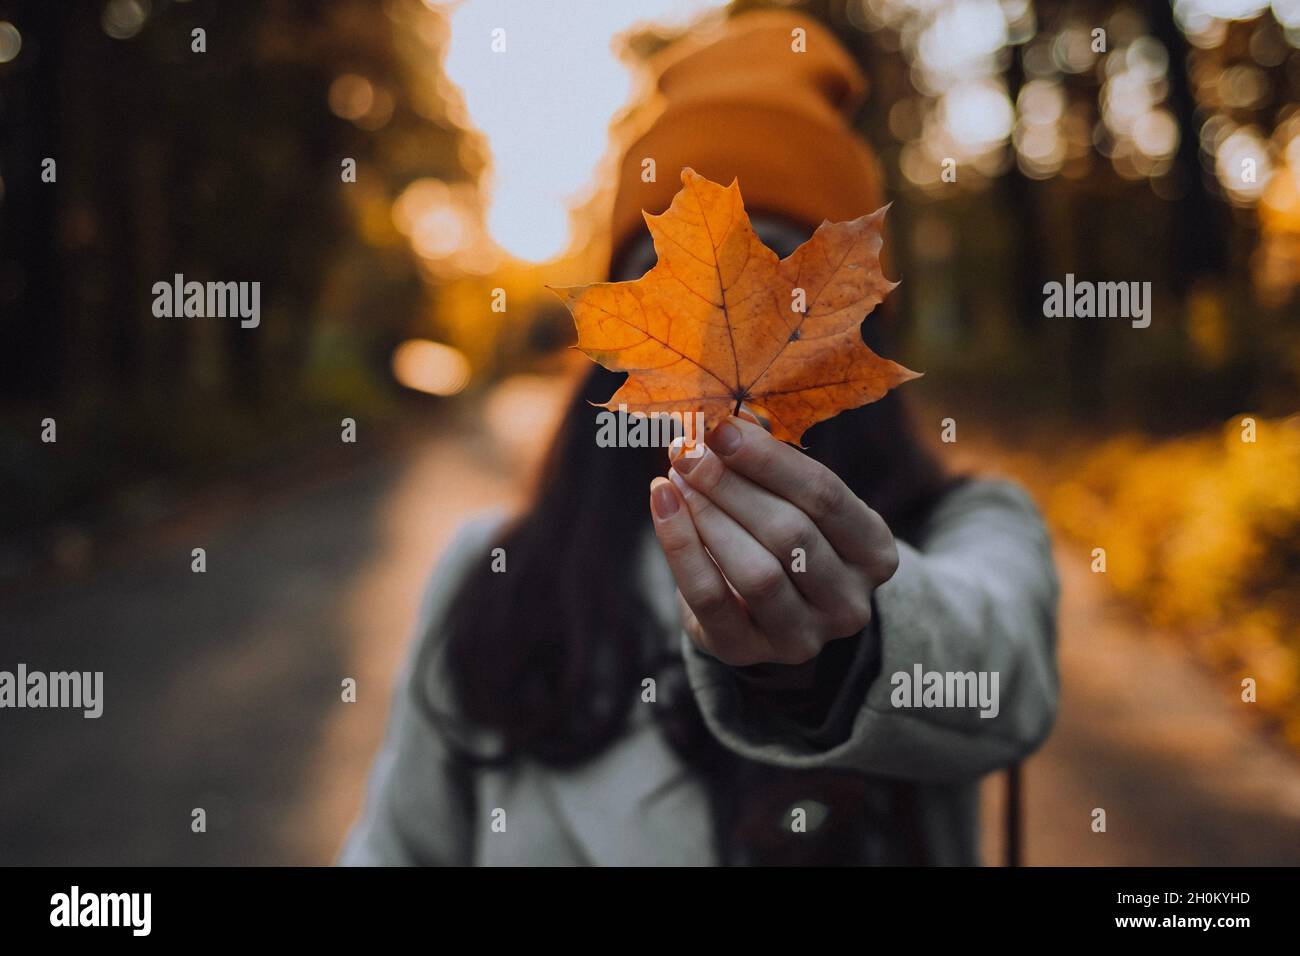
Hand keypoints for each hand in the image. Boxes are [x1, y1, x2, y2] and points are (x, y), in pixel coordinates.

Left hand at [649, 415, 898, 666]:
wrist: (767, 615)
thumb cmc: (785, 536)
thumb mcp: (796, 500)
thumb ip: (771, 461)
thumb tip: (730, 416)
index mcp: (875, 552)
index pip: (826, 496)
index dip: (770, 460)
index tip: (722, 428)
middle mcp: (849, 601)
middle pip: (789, 533)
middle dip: (731, 485)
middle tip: (688, 450)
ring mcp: (803, 636)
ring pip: (755, 571)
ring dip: (707, 515)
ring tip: (676, 476)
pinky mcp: (748, 652)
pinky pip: (709, 597)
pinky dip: (680, 546)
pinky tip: (662, 504)